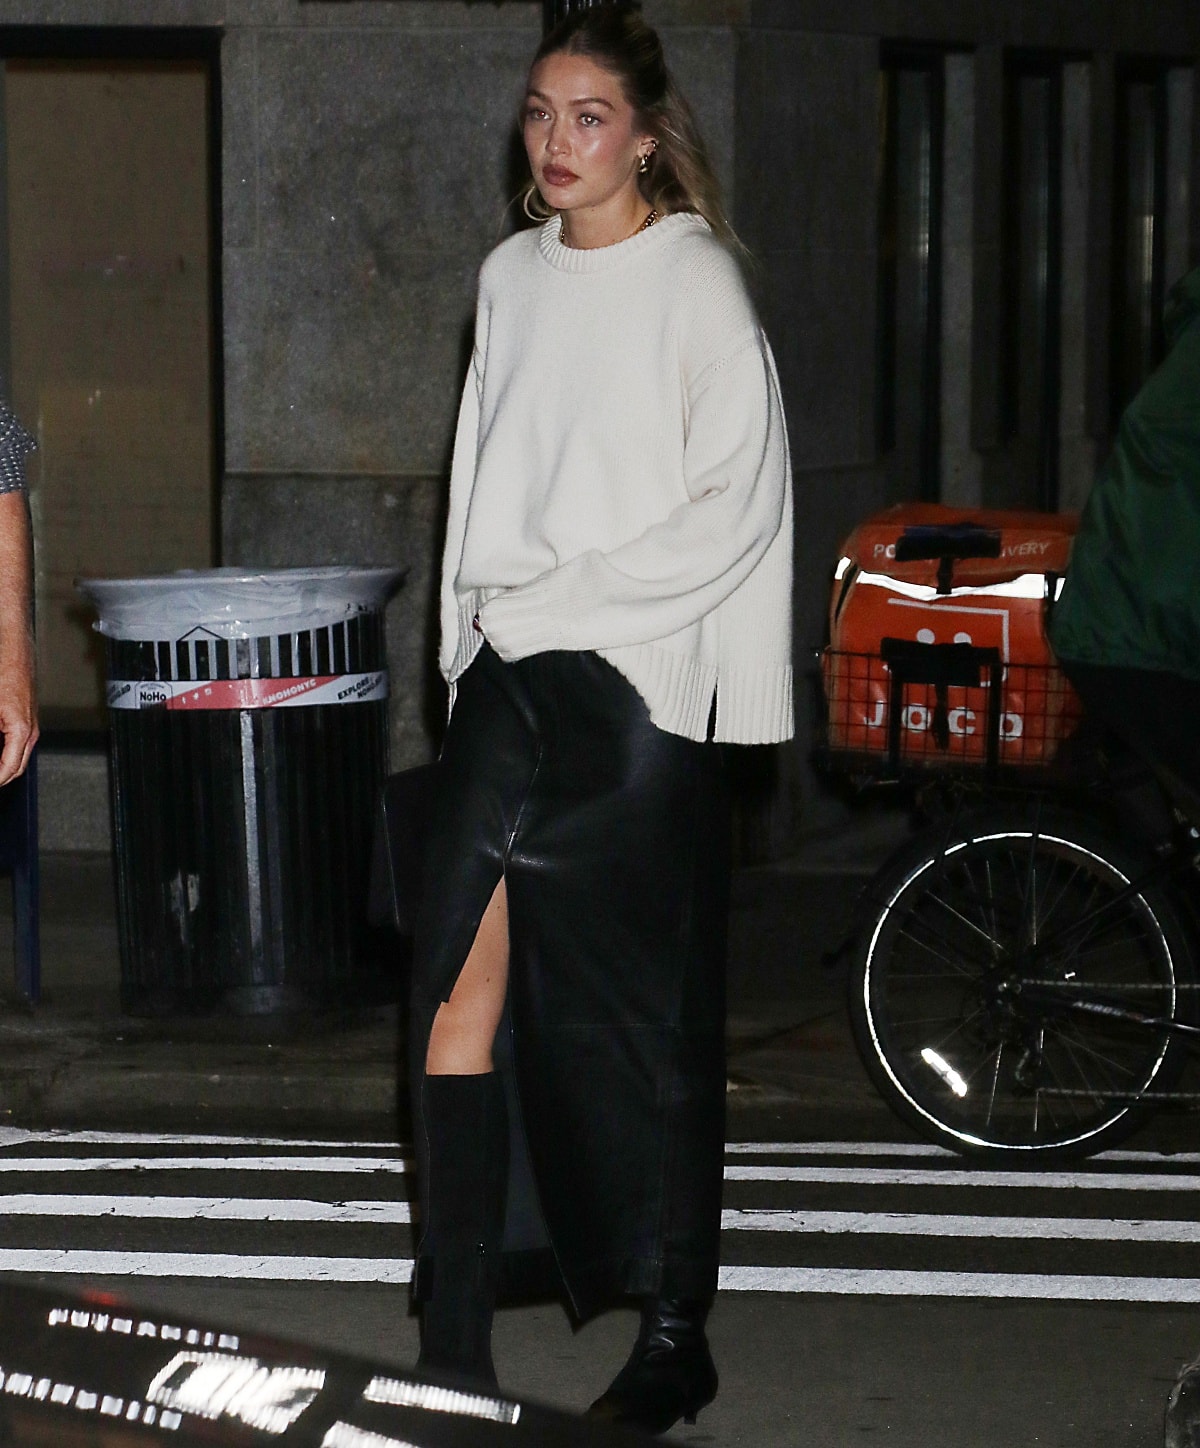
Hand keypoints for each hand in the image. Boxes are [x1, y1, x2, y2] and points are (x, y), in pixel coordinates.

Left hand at [0, 646, 36, 786]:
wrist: (14, 651)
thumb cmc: (3, 672)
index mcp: (21, 729)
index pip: (9, 768)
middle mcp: (29, 731)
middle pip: (16, 768)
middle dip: (1, 778)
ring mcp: (30, 725)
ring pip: (18, 758)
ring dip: (4, 768)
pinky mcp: (25, 719)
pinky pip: (18, 746)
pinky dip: (6, 756)